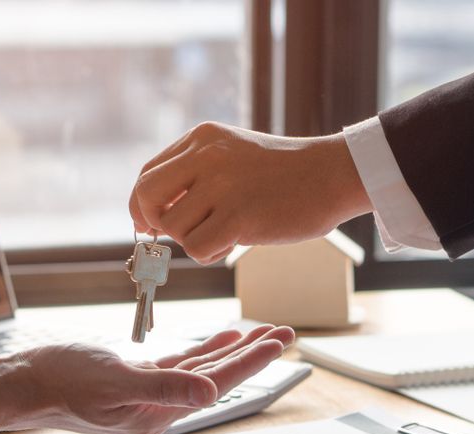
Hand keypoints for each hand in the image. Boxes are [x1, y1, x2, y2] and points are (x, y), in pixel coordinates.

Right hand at [20, 324, 294, 433]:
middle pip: (217, 377)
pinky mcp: (134, 382)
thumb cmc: (61, 382)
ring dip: (231, 351)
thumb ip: (164, 386)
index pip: (217, 383)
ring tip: (261, 334)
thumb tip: (210, 392)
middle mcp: (159, 408)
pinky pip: (179, 365)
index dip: (251, 361)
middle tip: (284, 333)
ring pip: (202, 370)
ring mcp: (148, 396)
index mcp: (159, 413)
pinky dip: (202, 351)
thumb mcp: (114, 382)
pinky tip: (220, 339)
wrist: (23, 384)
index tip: (279, 341)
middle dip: (252, 354)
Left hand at [128, 122, 369, 263]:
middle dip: (153, 222)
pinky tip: (232, 244)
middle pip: (146, 196)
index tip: (150, 223)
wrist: (332, 175)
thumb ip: (193, 175)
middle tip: (174, 234)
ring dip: (192, 240)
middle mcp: (207, 156)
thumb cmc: (284, 174)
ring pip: (172, 227)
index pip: (148, 174)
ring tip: (224, 233)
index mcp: (202, 138)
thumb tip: (150, 217)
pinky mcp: (239, 215)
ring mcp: (222, 185)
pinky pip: (197, 248)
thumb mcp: (232, 156)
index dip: (142, 205)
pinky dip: (209, 254)